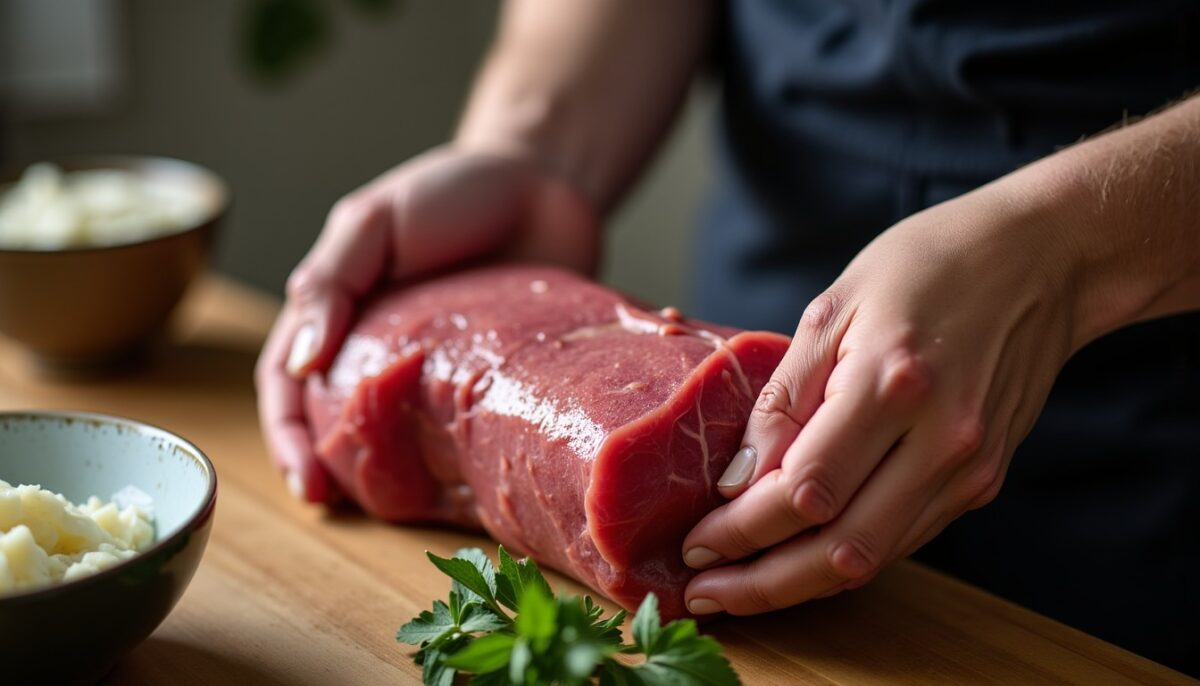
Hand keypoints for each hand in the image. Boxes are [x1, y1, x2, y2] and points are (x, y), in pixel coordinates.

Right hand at [255, 145, 598, 501]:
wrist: (550, 181)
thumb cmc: (454, 190)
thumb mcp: (375, 219)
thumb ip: (331, 280)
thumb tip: (299, 361)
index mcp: (341, 312)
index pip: (290, 381)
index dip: (288, 434)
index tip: (306, 481)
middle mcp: (383, 349)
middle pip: (335, 419)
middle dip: (326, 466)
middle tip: (334, 506)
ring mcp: (440, 372)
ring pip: (399, 437)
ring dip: (385, 478)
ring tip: (390, 513)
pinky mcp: (494, 384)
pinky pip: (468, 432)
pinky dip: (457, 465)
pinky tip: (463, 492)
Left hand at [680, 184, 1080, 614]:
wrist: (1042, 259)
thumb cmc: (927, 265)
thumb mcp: (833, 308)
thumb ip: (784, 400)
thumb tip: (739, 481)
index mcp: (892, 385)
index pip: (802, 490)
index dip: (741, 529)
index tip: (694, 542)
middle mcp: (940, 440)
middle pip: (838, 549)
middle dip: (761, 583)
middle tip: (704, 593)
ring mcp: (969, 468)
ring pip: (873, 558)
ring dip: (799, 584)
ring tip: (739, 587)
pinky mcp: (983, 480)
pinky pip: (903, 539)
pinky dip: (845, 556)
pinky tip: (799, 557)